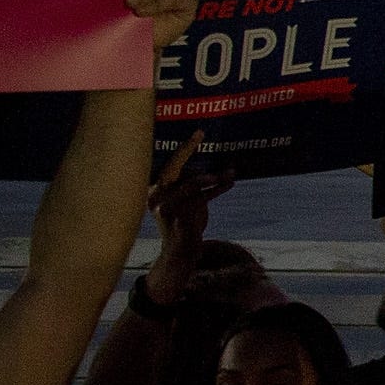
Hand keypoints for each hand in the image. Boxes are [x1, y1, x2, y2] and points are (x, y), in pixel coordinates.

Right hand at [143, 133, 230, 306]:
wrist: (181, 252)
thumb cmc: (188, 223)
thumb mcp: (194, 201)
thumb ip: (203, 186)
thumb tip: (227, 168)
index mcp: (154, 190)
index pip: (167, 164)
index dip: (183, 148)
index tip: (199, 132)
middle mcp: (155, 196)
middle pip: (171, 167)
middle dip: (186, 149)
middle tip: (201, 134)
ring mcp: (165, 206)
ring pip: (192, 183)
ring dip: (212, 177)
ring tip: (228, 173)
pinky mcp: (177, 216)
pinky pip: (201, 198)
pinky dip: (218, 189)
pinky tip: (230, 182)